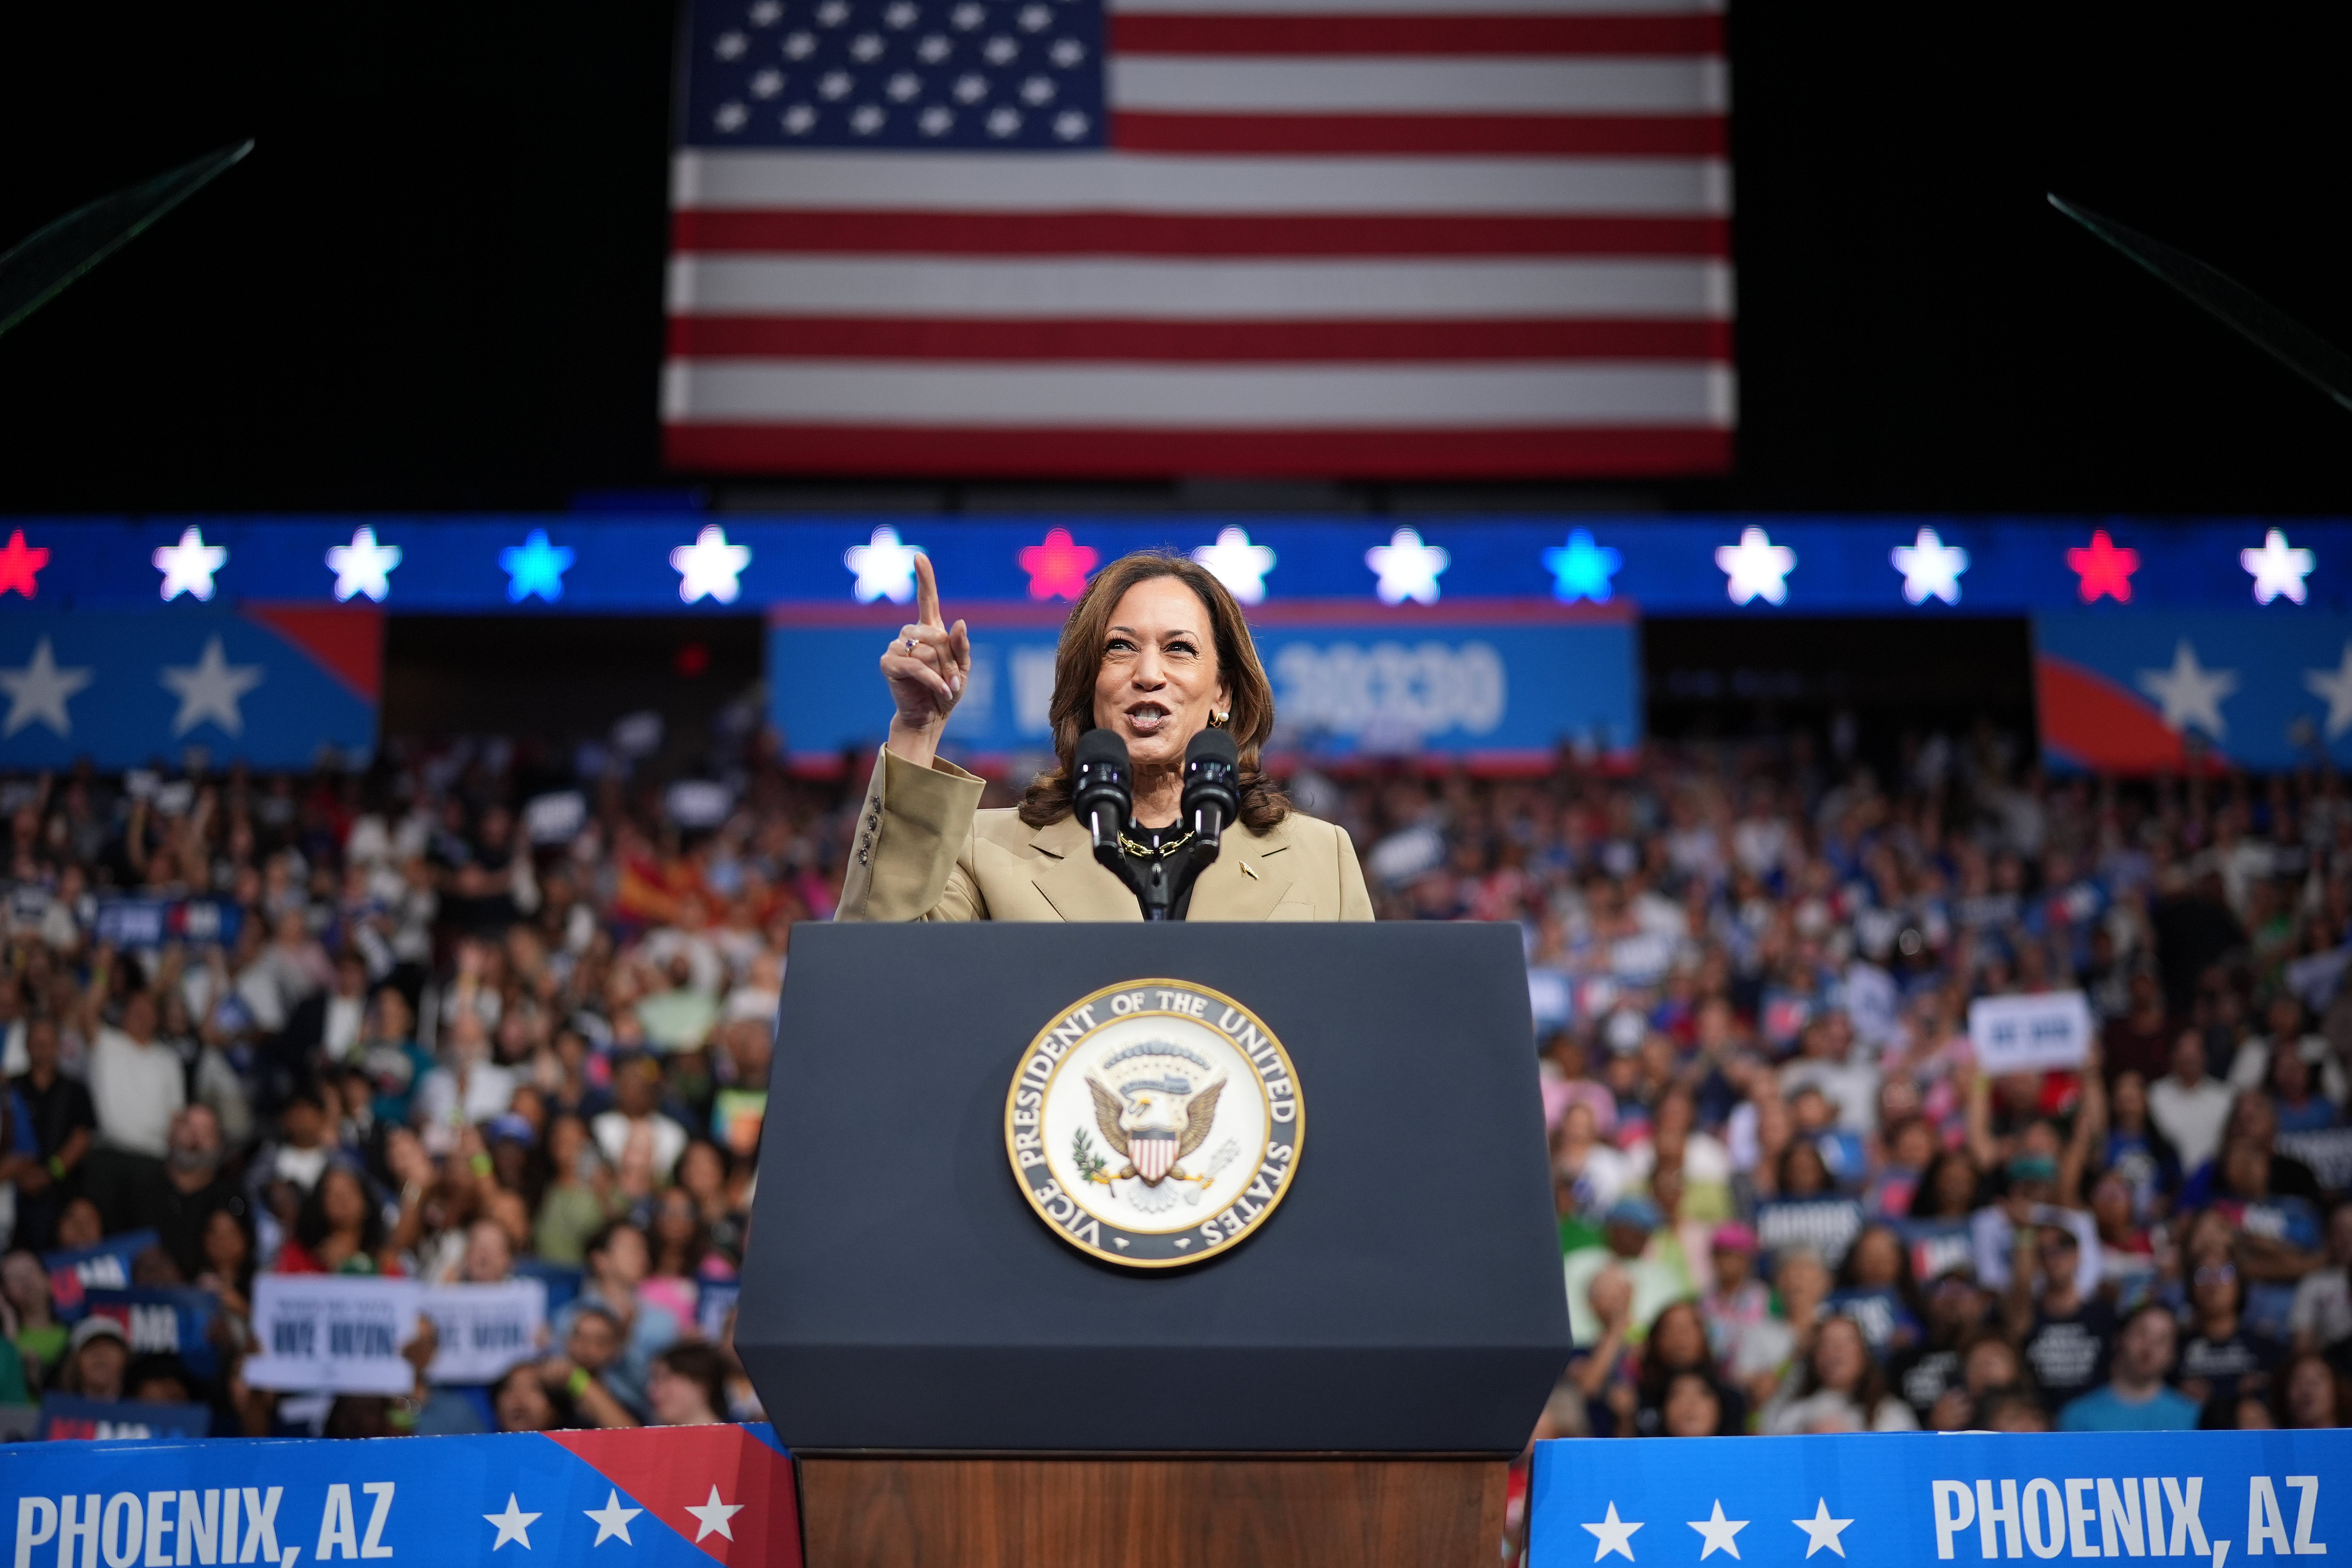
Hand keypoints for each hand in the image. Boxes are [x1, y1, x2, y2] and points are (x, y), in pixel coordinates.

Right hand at [881, 555, 971, 740]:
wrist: (930, 717)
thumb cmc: (946, 691)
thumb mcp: (963, 669)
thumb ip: (962, 647)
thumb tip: (959, 622)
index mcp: (929, 631)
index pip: (927, 599)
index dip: (924, 578)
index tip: (919, 557)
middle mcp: (910, 635)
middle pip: (936, 634)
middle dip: (949, 659)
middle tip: (954, 680)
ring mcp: (896, 647)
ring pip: (927, 650)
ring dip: (942, 671)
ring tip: (946, 687)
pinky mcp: (888, 663)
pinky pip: (915, 665)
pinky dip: (932, 679)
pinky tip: (942, 691)